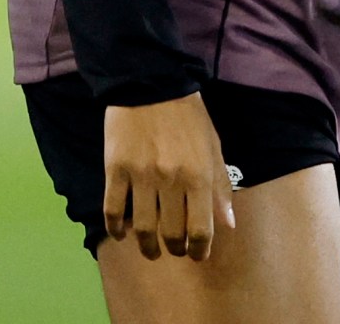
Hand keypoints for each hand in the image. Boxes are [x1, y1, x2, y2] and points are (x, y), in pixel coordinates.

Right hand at [102, 92, 236, 260]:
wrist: (152, 84)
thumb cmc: (189, 117)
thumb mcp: (213, 147)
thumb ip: (220, 187)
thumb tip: (227, 224)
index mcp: (199, 174)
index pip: (201, 228)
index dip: (199, 249)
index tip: (197, 255)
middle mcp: (171, 179)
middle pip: (170, 232)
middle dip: (174, 249)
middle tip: (173, 250)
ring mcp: (141, 176)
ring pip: (141, 227)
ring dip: (146, 246)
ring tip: (149, 250)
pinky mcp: (115, 169)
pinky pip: (112, 209)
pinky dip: (116, 228)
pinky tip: (121, 233)